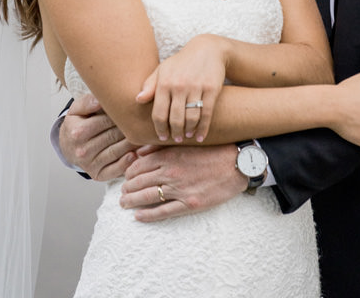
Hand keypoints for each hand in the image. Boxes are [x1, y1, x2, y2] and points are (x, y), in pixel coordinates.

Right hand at [59, 93, 137, 180]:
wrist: (68, 146)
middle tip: (144, 120)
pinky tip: (135, 154)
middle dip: (129, 127)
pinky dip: (126, 163)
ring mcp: (89, 164)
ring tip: (144, 134)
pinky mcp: (97, 175)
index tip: (133, 108)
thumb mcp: (76, 109)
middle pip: (113, 136)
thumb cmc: (77, 123)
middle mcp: (82, 150)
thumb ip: (88, 102)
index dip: (121, 114)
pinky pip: (114, 170)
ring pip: (116, 152)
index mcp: (78, 132)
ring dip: (132, 144)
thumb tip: (100, 101)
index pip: (105, 121)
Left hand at [119, 143, 244, 221]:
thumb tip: (140, 151)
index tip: (125, 177)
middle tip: (121, 193)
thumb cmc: (213, 150)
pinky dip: (148, 215)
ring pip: (147, 196)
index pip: (139, 165)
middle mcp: (171, 172)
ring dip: (132, 201)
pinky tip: (138, 216)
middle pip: (139, 181)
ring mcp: (180, 189)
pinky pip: (163, 211)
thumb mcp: (186, 143)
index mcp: (170, 155)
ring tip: (124, 204)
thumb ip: (162, 146)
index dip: (129, 172)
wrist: (237, 163)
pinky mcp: (189, 203)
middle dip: (127, 188)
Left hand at [136, 34, 227, 143]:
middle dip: (175, 133)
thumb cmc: (181, 62)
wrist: (207, 49)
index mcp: (165, 82)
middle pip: (175, 119)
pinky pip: (207, 114)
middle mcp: (179, 85)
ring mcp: (196, 87)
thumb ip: (150, 85)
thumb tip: (137, 100)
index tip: (162, 137)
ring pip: (191, 118)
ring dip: (188, 131)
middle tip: (176, 138)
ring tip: (187, 136)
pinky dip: (203, 129)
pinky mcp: (212, 89)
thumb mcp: (163, 69)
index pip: (159, 113)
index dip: (160, 129)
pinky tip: (200, 136)